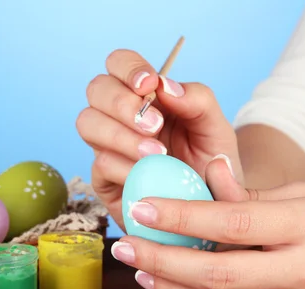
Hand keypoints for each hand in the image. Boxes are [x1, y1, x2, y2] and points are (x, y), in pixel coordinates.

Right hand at [76, 49, 243, 230]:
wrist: (211, 209)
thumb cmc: (211, 164)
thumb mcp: (216, 128)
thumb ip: (198, 100)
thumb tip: (165, 86)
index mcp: (146, 96)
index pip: (119, 64)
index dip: (128, 69)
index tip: (150, 86)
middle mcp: (120, 117)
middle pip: (96, 89)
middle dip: (122, 103)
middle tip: (155, 126)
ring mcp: (108, 146)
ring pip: (88, 123)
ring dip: (120, 135)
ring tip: (156, 154)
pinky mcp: (104, 179)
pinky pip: (100, 163)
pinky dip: (125, 167)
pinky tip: (149, 175)